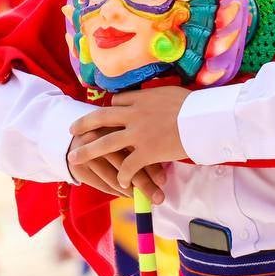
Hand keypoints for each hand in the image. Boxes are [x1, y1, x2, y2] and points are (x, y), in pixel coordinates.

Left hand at [70, 87, 191, 191]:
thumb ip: (159, 97)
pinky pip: (127, 166)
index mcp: (141, 99)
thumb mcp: (172, 93)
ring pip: (105, 143)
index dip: (109, 109)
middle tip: (71, 130)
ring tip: (74, 159)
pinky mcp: (146, 152)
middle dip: (83, 124)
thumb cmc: (194, 105)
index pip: (117, 102)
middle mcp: (134, 115)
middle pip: (101, 118)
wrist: (203, 118)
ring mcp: (138, 134)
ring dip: (87, 152)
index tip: (104, 114)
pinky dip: (122, 176)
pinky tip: (119, 182)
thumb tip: (160, 97)